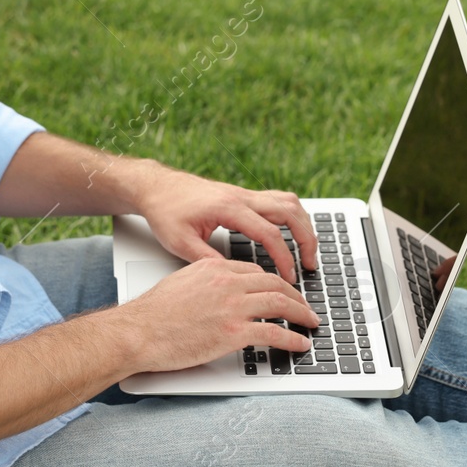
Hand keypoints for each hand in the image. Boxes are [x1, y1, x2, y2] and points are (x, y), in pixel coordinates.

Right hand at [113, 257, 318, 372]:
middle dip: (296, 296)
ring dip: (301, 314)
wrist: (138, 332)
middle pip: (274, 283)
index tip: (283, 291)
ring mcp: (231, 306)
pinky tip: (300, 344)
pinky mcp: (233, 332)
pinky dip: (293, 339)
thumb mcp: (180, 283)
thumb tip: (217, 293)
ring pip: (280, 303)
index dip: (275, 282)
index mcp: (213, 267)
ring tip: (310, 323)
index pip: (255, 271)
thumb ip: (204, 282)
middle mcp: (226, 282)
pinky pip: (274, 333)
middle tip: (305, 306)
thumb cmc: (152, 314)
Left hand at [132, 170, 318, 281]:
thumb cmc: (165, 211)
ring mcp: (244, 193)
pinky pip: (278, 201)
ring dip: (303, 225)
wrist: (156, 187)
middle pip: (290, 212)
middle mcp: (241, 197)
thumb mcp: (179, 242)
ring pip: (288, 202)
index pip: (269, 233)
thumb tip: (232, 280)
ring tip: (307, 251)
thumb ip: (206, 260)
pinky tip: (291, 233)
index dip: (284, 258)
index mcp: (229, 208)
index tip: (290, 278)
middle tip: (310, 265)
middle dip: (306, 239)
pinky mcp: (243, 195)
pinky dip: (292, 217)